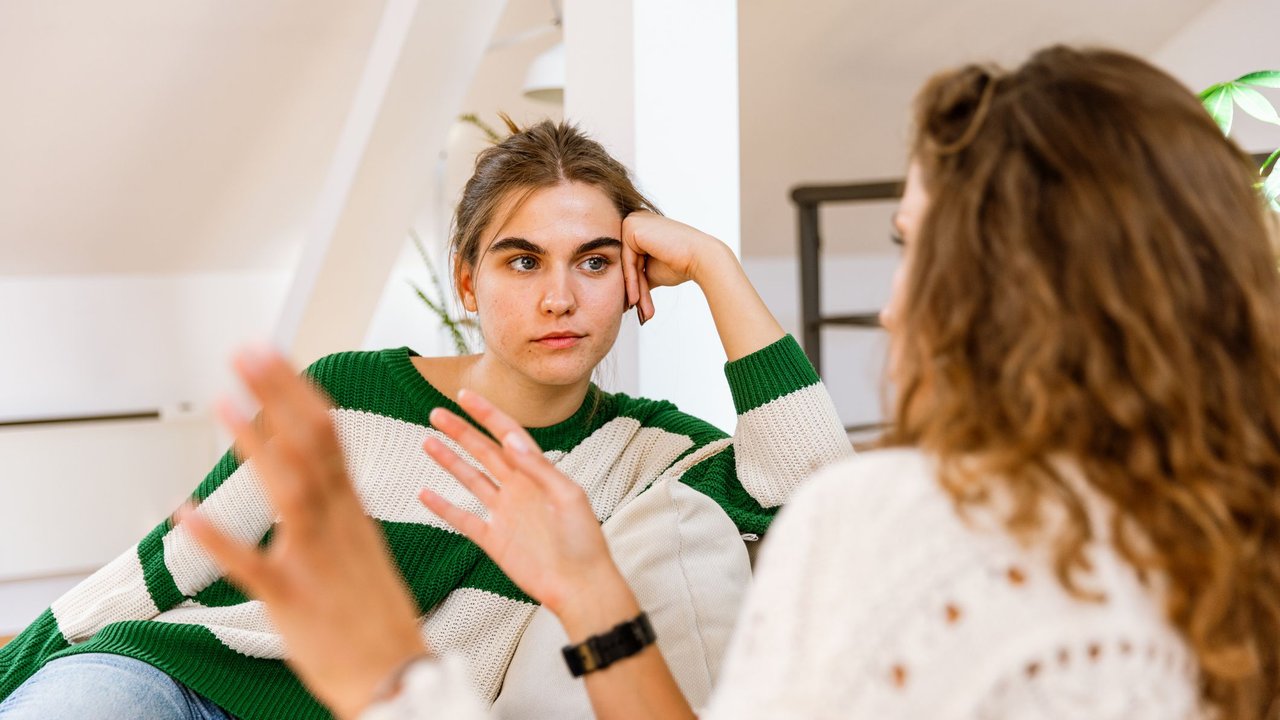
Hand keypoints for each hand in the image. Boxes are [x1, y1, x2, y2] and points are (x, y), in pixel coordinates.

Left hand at [180, 348, 426, 719]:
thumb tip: (314, 472)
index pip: (328, 436)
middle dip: (279, 393)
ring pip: (288, 489)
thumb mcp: (364, 548)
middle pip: (312, 444)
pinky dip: (219, 538)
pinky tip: (188, 512)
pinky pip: (252, 564)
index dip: (298, 392)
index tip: (273, 355)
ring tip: (224, 401)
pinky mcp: (291, 597)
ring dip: (255, 443)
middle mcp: (337, 524)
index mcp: (353, 511)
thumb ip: (337, 508)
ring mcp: (315, 557)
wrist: (396, 675)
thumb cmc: (376, 617)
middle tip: (248, 351)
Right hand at [420, 390, 639, 637]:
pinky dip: (443, 507)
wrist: (580, 585)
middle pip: (483, 452)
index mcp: (538, 474)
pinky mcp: (494, 540)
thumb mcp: (568, 496)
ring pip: (470, 480)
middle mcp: (518, 489)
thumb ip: (539, 468)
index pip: (508, 435)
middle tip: (435, 412)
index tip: (465, 396)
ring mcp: (504, 514)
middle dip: (460, 432)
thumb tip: (510, 440)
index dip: (487, 414)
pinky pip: (463, 520)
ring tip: (427, 441)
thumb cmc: (584, 540)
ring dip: (449, 461)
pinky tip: (425, 493)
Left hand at [621, 212, 735, 324]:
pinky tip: (635, 298)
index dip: (634, 284)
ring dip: (633, 289)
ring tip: (638, 309)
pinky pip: (626, 260)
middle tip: (635, 310)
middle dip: (633, 288)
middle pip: (628, 261)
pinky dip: (630, 281)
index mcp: (642, 225)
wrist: (700, 258)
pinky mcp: (631, 226)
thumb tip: (625, 292)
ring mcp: (633, 220)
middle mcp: (636, 218)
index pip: (632, 259)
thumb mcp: (652, 270)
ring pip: (626, 263)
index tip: (636, 304)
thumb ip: (637, 274)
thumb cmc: (681, 264)